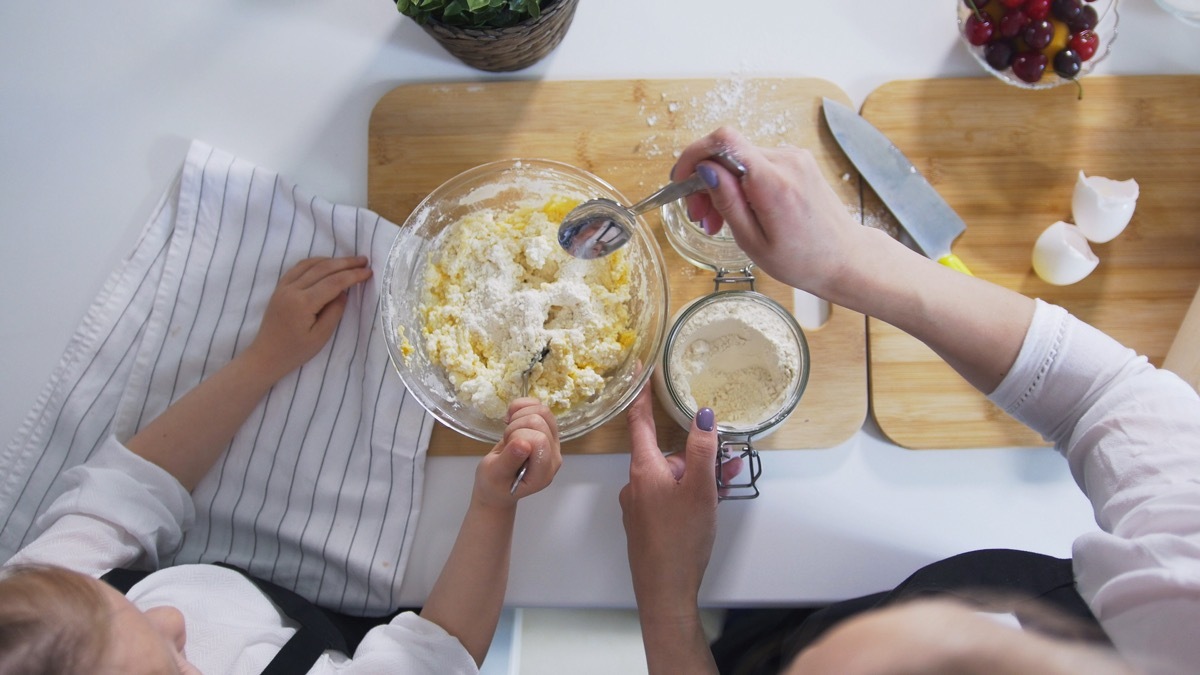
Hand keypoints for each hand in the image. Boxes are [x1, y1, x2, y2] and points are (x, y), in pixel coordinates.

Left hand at [243, 256, 372, 380]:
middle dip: (346, 263)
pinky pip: (299, 268)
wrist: (266, 355)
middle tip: (364, 260)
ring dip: (331, 260)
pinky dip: (315, 262)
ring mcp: (283, 286)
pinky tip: (326, 263)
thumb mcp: (321, 337)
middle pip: (323, 268)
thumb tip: (343, 292)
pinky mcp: (280, 287)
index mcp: (303, 303)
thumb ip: (334, 312)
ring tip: (349, 261)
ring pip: (310, 264)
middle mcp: (292, 290)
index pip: (333, 282)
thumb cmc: (295, 351)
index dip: (353, 275)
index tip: (368, 272)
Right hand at [474, 398, 561, 507]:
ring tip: (509, 434)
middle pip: (540, 421)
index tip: (507, 448)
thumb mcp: (495, 474)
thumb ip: (509, 461)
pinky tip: (511, 420)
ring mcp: (552, 442)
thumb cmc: (494, 483)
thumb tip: (523, 443)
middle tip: (507, 442)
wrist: (496, 485)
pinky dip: (521, 407)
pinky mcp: (546, 430)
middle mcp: (554, 455)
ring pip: (542, 410)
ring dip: (519, 416)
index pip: (539, 440)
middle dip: (516, 427)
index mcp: (543, 471)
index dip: (519, 437)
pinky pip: (538, 405)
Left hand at [619, 385, 718, 622]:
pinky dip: (689, 495)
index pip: (640, 422)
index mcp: (644, 470)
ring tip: (724, 487)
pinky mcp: (646, 523)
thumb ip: (702, 450)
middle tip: (725, 463)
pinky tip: (709, 506)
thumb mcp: (700, 489)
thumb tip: (702, 415)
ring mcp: (640, 505)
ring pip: (672, 478)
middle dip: (696, 456)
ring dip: (698, 478)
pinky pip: (669, 497)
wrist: (665, 591)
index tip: (640, 372)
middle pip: (666, 454)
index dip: (642, 395)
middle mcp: (636, 484)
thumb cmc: (681, 542)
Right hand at [673, 127, 863, 296]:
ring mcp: (794, 157)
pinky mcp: (797, 161)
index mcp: (774, 183)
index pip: (724, 141)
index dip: (694, 154)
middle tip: (700, 217)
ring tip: (719, 221)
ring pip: (739, 158)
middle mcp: (786, 160)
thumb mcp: (753, 241)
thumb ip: (727, 201)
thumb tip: (704, 170)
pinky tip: (740, 210)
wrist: (846, 258)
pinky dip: (740, 182)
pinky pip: (756, 163)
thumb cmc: (803, 260)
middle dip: (704, 181)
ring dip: (721, 184)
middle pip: (727, 152)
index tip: (681, 180)